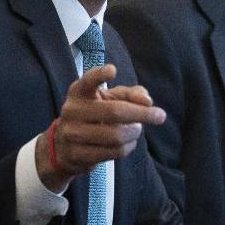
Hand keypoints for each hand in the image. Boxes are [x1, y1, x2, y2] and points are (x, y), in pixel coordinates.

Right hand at [36, 64, 165, 191]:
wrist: (64, 146)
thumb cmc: (95, 115)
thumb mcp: (109, 99)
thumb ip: (131, 94)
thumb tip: (147, 101)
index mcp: (79, 92)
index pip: (87, 81)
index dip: (99, 75)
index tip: (113, 70)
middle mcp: (72, 111)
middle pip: (115, 112)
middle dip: (143, 114)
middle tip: (160, 116)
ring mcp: (72, 134)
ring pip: (117, 135)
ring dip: (135, 133)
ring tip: (136, 129)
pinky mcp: (77, 155)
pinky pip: (114, 152)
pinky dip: (128, 146)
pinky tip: (128, 142)